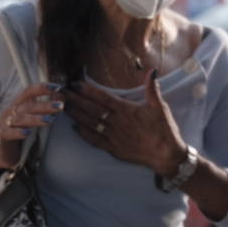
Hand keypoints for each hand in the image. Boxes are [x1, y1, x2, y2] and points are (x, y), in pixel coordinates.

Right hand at [0, 83, 64, 168]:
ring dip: (35, 119)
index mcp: (17, 106)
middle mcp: (10, 112)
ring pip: (20, 119)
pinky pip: (8, 134)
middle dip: (45, 105)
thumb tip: (61, 99)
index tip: (57, 87)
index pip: (28, 92)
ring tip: (49, 120)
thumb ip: (44, 111)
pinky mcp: (0, 138)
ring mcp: (4, 124)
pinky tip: (27, 133)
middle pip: (27, 106)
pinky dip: (17, 133)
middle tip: (60, 105)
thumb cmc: (17, 134)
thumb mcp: (32, 121)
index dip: (41, 88)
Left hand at [65, 71, 184, 174]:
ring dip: (76, 115)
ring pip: (90, 124)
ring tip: (64, 107)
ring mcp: (113, 136)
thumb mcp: (159, 106)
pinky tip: (75, 128)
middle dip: (75, 99)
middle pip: (91, 109)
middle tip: (62, 93)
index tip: (75, 84)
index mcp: (126, 110)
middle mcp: (116, 122)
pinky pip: (95, 140)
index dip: (87, 90)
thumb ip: (152, 88)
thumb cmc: (163, 130)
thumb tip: (152, 71)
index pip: (102, 97)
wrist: (165, 155)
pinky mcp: (113, 149)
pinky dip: (84, 134)